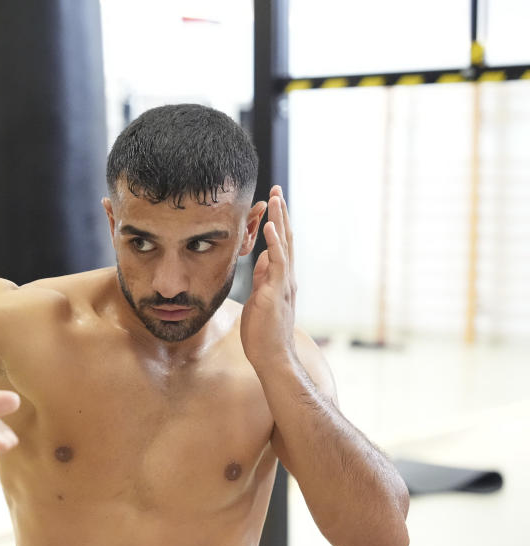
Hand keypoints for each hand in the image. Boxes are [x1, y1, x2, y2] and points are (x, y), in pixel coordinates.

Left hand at [241, 185, 296, 368]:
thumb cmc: (263, 332)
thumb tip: (262, 260)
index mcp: (280, 278)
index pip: (281, 244)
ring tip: (275, 198)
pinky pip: (277, 263)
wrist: (272, 356)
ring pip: (284, 245)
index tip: (271, 202)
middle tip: (275, 189)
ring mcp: (283, 283)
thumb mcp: (260, 299)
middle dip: (280, 213)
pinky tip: (270, 227)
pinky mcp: (276, 291)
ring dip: (279, 220)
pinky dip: (274, 243)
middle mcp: (286, 277)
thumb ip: (263, 279)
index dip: (276, 222)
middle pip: (286, 238)